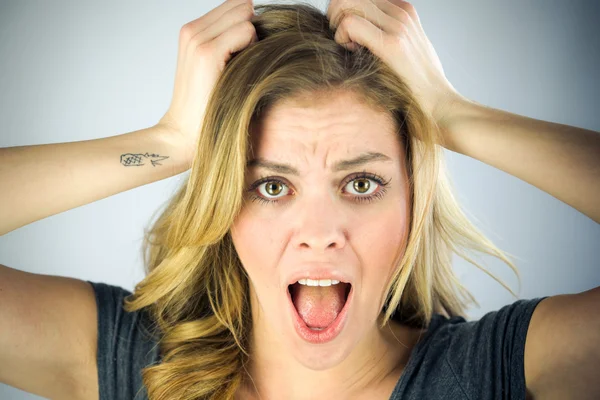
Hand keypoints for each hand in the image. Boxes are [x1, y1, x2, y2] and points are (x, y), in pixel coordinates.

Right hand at [157, 0, 257, 166]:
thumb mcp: (215, 69)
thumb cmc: (205, 108)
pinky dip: (252, 48)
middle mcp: (192, 30)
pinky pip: (246, 31)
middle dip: (252, 29)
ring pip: (245, 16)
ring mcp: (198, 40)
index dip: (246, 25)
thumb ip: (229, 44)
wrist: (183, 134)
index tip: (245, 53)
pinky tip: (241, 71)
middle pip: (240, 6)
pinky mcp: (208, 52)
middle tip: (245, 63)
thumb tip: (258, 29)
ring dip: (252, 40)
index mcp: (192, 32)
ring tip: (240, 69)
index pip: (233, 6)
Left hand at [327, 0, 462, 125]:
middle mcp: (401, 12)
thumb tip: (360, 34)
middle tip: (341, 41)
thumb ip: (386, 34)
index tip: (349, 37)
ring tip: (348, 48)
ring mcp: (398, 25)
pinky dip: (342, 38)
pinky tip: (352, 53)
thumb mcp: (404, 50)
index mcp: (403, 11)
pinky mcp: (392, 43)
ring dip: (337, 26)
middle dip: (335, 15)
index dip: (344, 12)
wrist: (439, 104)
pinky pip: (350, 24)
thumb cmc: (417, 86)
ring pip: (346, 4)